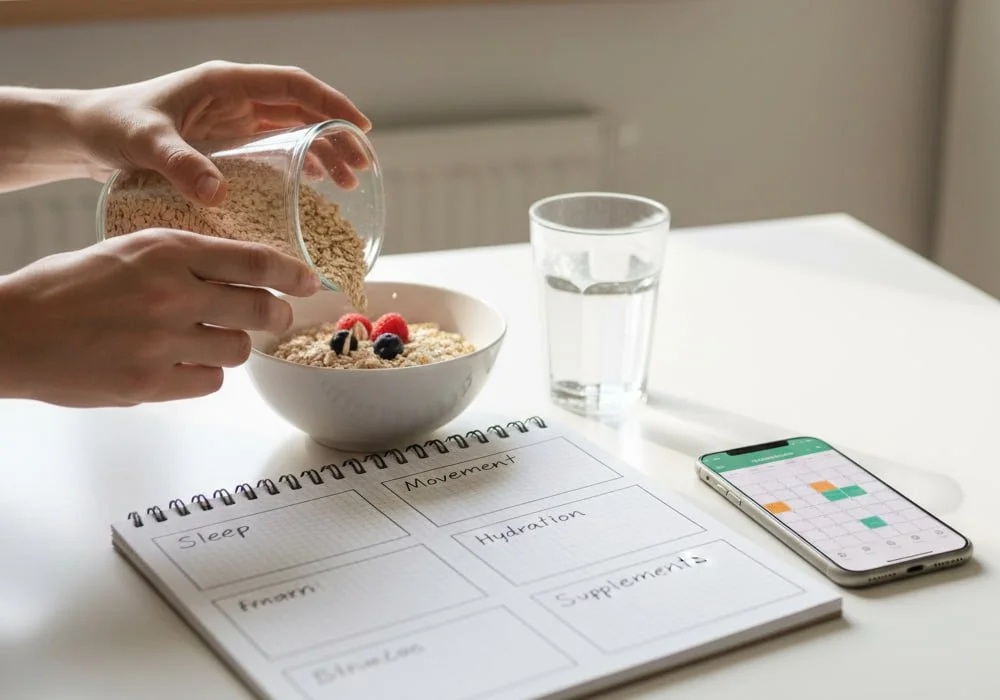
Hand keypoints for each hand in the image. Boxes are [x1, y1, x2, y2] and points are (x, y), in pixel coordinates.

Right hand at [0, 230, 319, 407]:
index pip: (253, 259)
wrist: (11, 331)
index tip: (310, 281)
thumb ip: (182, 261)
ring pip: (238, 349)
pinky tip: (180, 363)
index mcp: (165, 250)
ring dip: (230, 345)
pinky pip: (210, 382)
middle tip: (276, 316)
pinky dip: (203, 374)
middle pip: (260, 308)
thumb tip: (240, 275)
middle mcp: (171, 292)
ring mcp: (163, 340)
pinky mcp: (151, 382)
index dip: (291, 273)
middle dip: (276, 315)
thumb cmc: (65, 288)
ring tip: (203, 339)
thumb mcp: (126, 251)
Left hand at [67, 60, 371, 203]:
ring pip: (295, 129)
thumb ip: (179, 164)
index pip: (293, 86)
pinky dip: (302, 162)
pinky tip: (317, 185)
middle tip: (362, 167)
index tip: (361, 127)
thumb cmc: (112, 125)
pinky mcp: (228, 141)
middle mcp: (236, 97)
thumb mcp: (145, 142)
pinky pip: (277, 146)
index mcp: (226, 83)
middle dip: (338, 135)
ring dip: (325, 150)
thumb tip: (217, 193)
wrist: (85, 134)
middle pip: (304, 109)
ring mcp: (234, 119)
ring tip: (349, 182)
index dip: (331, 104)